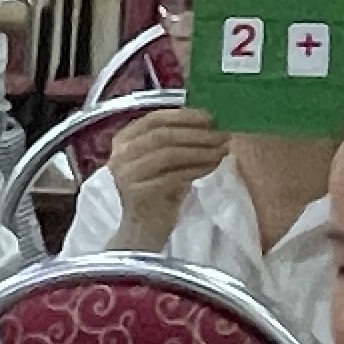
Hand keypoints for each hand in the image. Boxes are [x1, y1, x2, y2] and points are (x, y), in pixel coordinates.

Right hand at [104, 107, 229, 244]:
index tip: (211, 118)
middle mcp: (120, 154)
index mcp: (124, 140)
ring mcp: (126, 174)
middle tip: (223, 135)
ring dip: (200, 151)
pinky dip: (197, 169)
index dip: (184, 116)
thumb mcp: (163, 160)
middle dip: (197, 134)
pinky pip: (173, 176)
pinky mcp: (138, 193)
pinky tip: (213, 166)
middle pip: (162, 135)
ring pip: (169, 153)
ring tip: (222, 151)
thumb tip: (211, 123)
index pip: (154, 119)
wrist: (143, 228)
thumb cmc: (157, 190)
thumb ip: (176, 141)